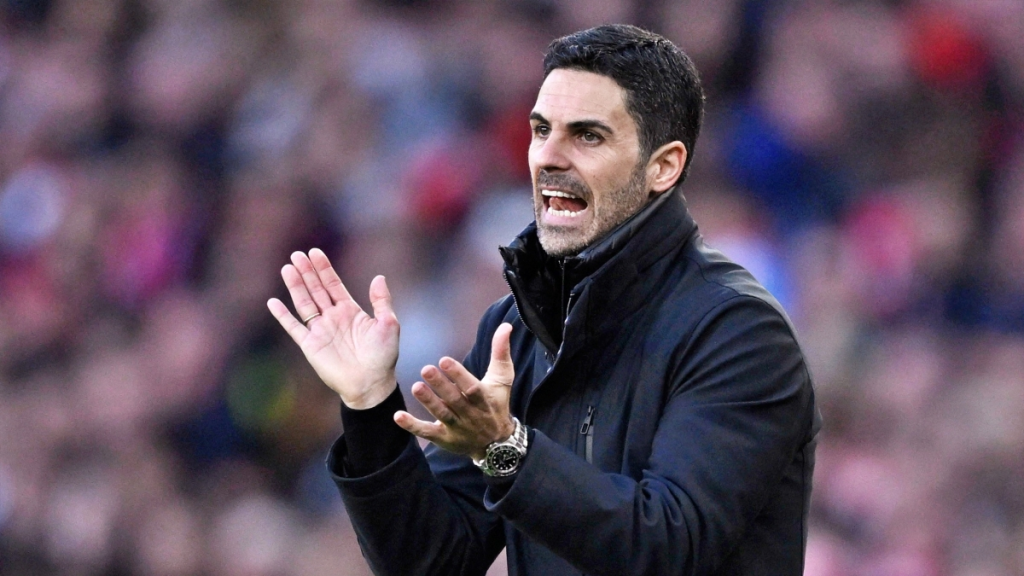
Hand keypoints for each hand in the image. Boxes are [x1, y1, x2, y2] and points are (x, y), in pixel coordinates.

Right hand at [267, 249, 398, 408]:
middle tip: (297, 254)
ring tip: (287, 268)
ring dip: (295, 286)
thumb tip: (379, 277)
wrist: (371, 384)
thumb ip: (382, 301)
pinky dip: (283, 315)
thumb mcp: (388, 324)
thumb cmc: (383, 357)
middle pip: (316, 289)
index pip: (333, 285)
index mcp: (350, 311)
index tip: (315, 252)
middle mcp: (333, 318)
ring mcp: (320, 331)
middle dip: (307, 272)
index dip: (324, 269)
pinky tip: (273, 302)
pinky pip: (293, 327)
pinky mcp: (310, 345)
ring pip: (304, 303)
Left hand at [395, 323, 514, 459]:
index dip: (458, 375)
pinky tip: (398, 416)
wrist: (497, 443)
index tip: (444, 360)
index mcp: (483, 399)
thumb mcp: (502, 379)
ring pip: (441, 414)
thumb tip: (506, 326)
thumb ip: (500, 352)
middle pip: (455, 400)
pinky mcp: (444, 438)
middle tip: (426, 369)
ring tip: (416, 387)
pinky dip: (413, 426)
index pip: (471, 387)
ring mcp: (456, 427)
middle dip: (441, 385)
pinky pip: (427, 432)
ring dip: (428, 401)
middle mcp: (470, 414)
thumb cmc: (496, 403)